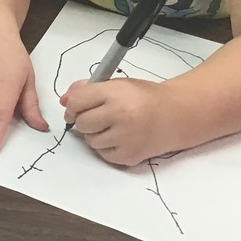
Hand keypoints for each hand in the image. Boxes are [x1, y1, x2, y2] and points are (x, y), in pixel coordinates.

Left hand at [61, 78, 176, 165]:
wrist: (176, 115)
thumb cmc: (143, 97)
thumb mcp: (117, 84)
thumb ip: (88, 89)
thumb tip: (64, 101)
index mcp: (115, 93)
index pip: (77, 102)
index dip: (72, 106)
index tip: (74, 108)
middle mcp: (120, 116)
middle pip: (82, 123)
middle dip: (84, 120)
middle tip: (96, 117)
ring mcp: (126, 138)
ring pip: (90, 141)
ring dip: (95, 135)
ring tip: (112, 126)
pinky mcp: (129, 156)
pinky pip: (103, 154)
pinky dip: (106, 147)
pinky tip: (119, 137)